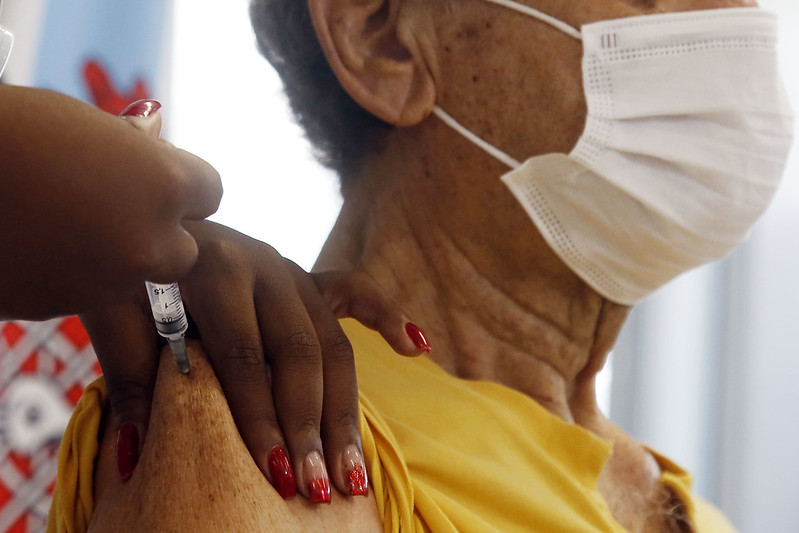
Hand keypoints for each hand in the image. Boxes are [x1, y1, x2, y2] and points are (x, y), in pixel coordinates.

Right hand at [0, 87, 221, 319]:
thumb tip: (153, 137)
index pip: (210, 191)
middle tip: (116, 211)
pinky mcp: (67, 307)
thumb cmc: (11, 133)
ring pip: (135, 275)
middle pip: (184, 250)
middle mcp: (149, 242)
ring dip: (117, 257)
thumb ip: (132, 147)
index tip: (161, 180)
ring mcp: (109, 281)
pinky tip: (41, 245)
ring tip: (66, 222)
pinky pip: (91, 290)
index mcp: (166, 185)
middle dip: (160, 234)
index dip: (185, 184)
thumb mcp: (84, 124)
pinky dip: (78, 273)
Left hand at [81, 220, 429, 501]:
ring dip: (346, 410)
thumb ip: (129, 375)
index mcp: (218, 266)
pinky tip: (416, 346)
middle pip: (302, 355)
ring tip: (354, 470)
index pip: (246, 356)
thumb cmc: (127, 273)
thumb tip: (137, 452)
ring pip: (335, 345)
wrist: (144, 219)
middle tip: (319, 486)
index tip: (274, 473)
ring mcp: (293, 269)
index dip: (260, 417)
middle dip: (310, 426)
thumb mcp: (114, 313)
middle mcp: (267, 264)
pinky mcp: (306, 277)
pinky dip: (387, 316)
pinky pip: (356, 292)